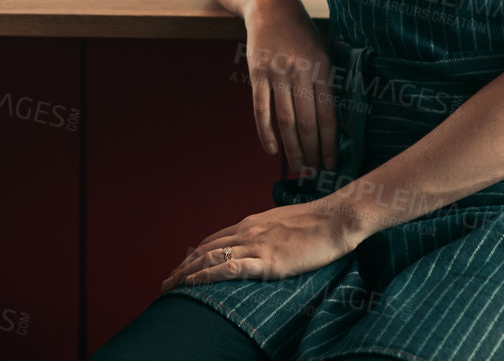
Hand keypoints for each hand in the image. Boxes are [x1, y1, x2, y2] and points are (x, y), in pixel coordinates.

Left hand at [160, 199, 356, 290]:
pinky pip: (231, 268)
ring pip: (211, 258)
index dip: (196, 254)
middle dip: (184, 265)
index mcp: (251, 223)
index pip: (214, 239)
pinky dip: (208, 275)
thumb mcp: (283, 224)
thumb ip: (267, 234)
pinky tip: (194, 283)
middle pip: (206, 249)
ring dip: (187, 272)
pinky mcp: (269, 261)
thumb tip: (260, 245)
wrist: (335, 219)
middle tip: (167, 281)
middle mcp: (247, 232)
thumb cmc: (316, 223)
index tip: (183, 266)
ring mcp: (257, 245)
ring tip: (171, 285)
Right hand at [242, 0, 338, 178]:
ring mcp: (277, 72)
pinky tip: (272, 150)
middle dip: (312, 152)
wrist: (272, 7)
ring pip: (285, 120)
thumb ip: (330, 83)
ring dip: (292, 148)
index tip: (332, 165)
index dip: (330, 144)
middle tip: (314, 174)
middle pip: (307, 123)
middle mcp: (300, 72)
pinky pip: (261, 108)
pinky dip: (266, 132)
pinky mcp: (257, 72)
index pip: (329, 116)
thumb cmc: (303, 34)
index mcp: (323, 69)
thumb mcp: (325, 52)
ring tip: (297, 168)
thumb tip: (340, 124)